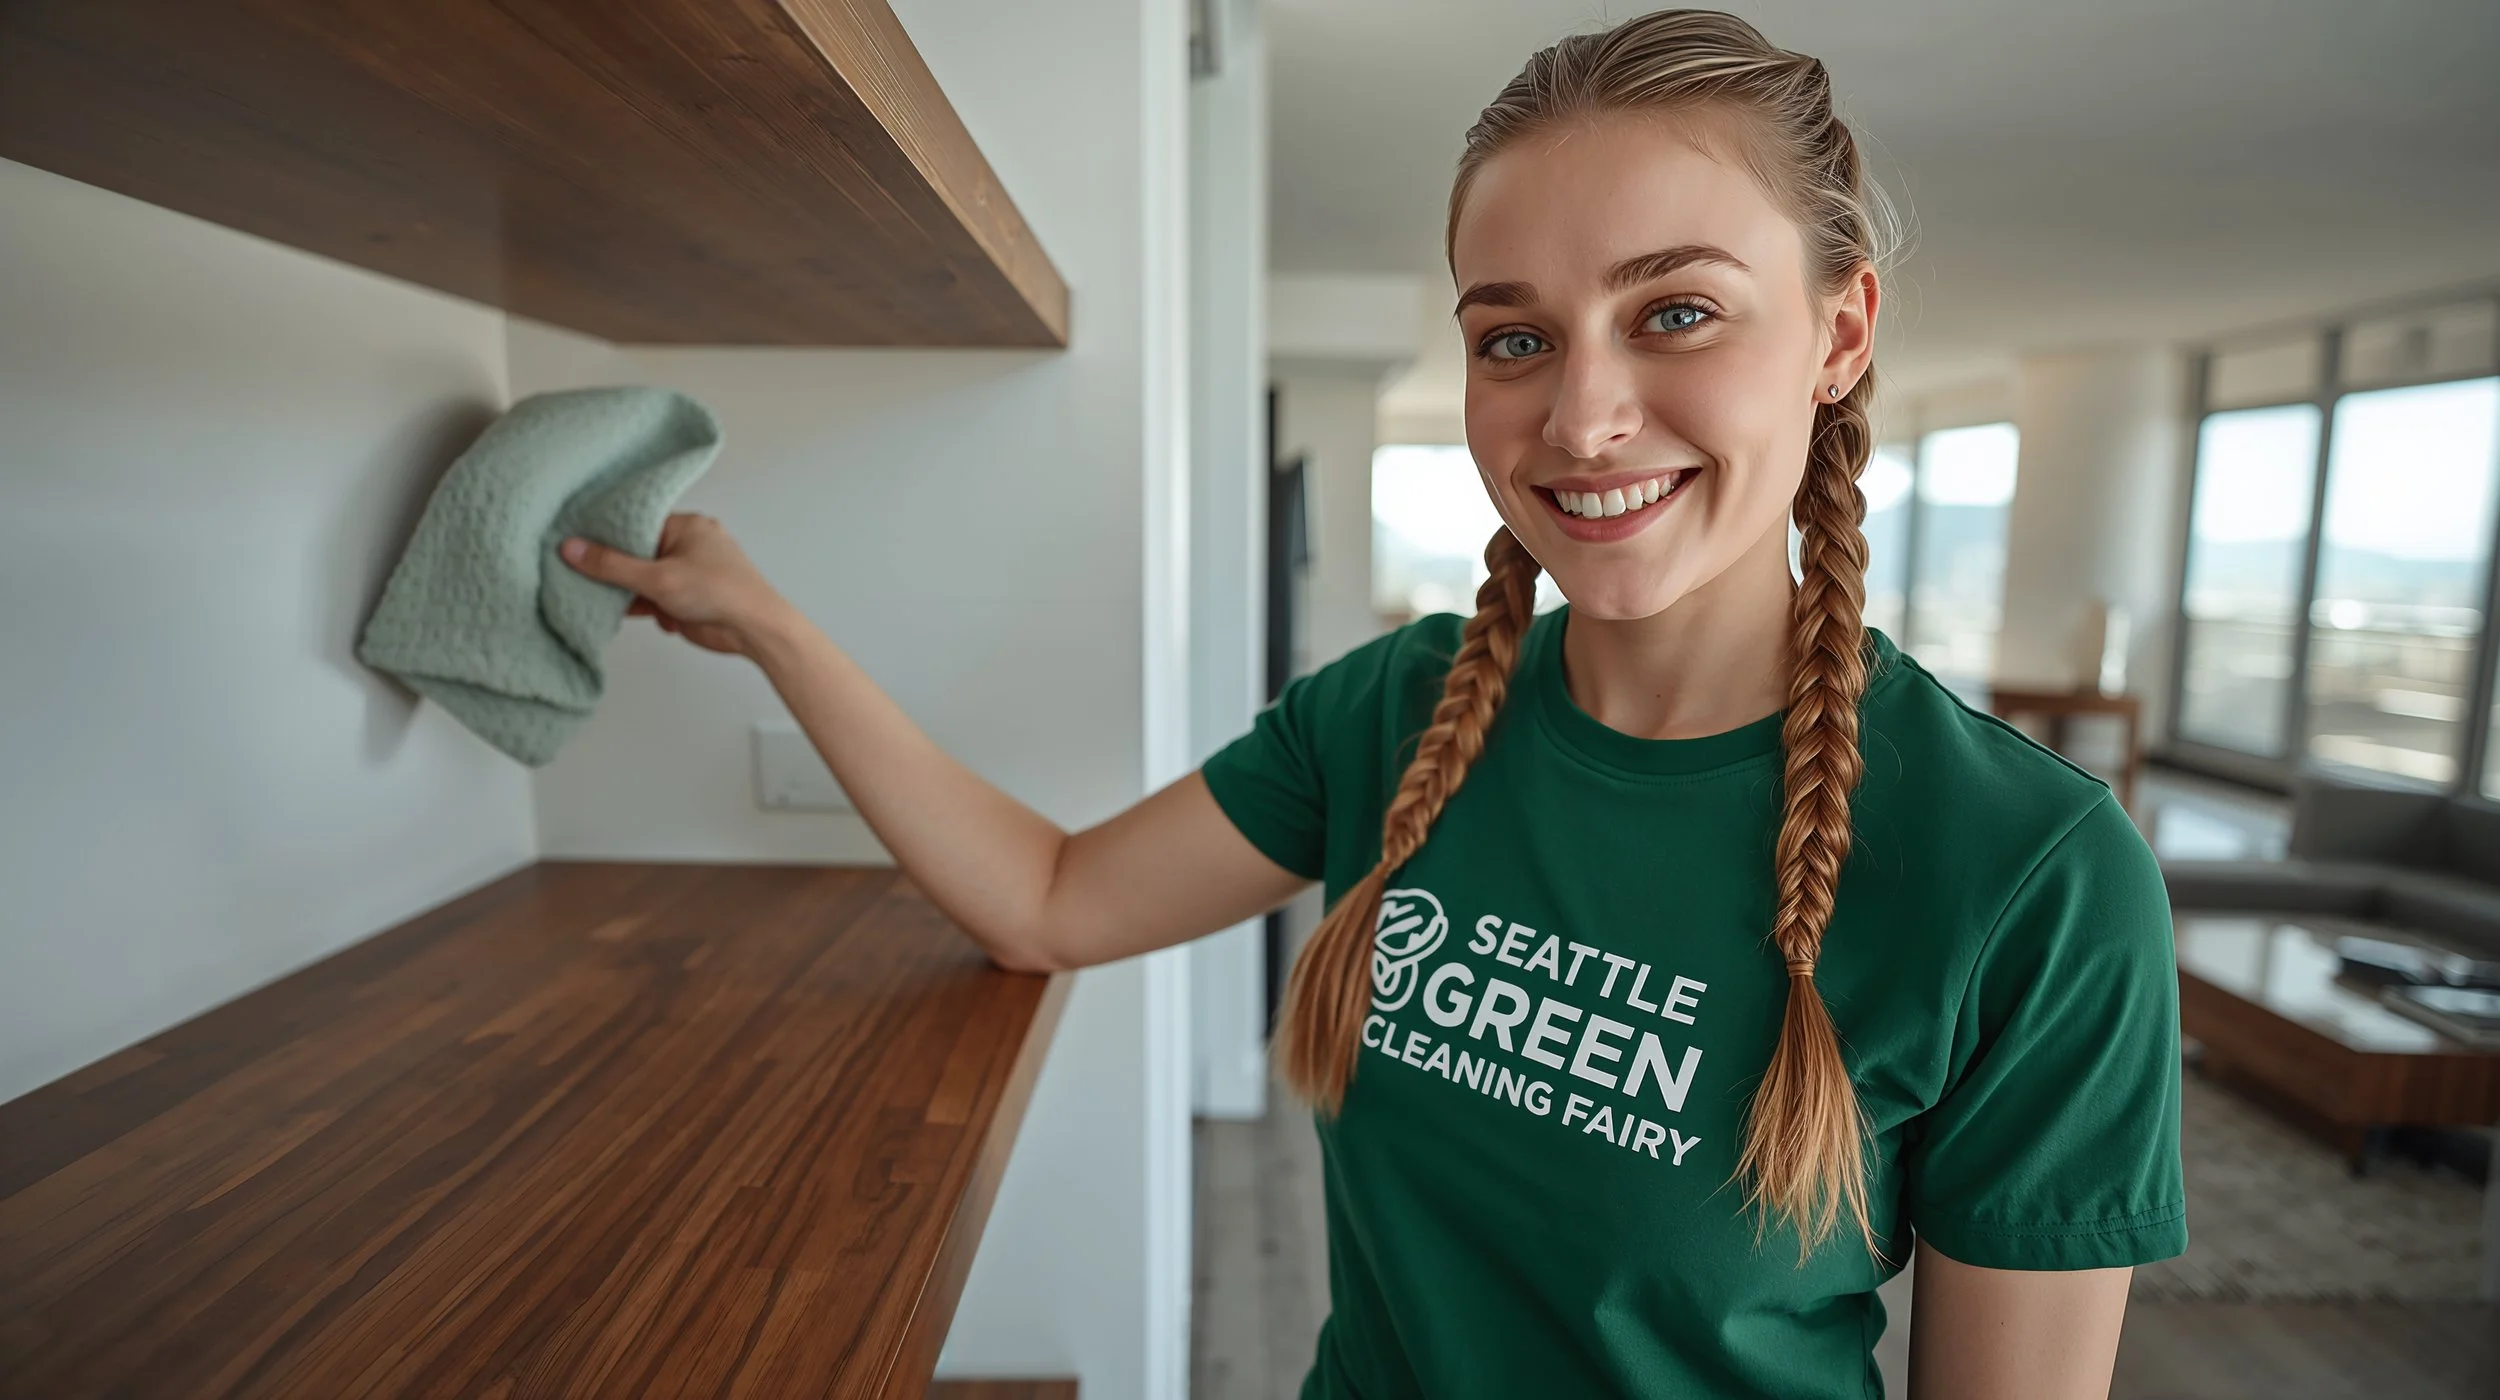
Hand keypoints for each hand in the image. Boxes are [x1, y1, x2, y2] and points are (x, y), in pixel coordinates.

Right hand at [558, 513, 789, 657]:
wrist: (755, 630)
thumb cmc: (719, 592)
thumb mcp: (658, 578)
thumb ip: (612, 565)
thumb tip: (571, 548)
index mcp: (686, 526)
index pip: (635, 524)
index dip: (606, 536)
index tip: (576, 545)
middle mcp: (689, 545)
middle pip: (638, 554)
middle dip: (616, 570)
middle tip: (581, 576)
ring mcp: (689, 573)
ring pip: (645, 579)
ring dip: (630, 594)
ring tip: (602, 601)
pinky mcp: (689, 599)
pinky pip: (657, 599)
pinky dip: (647, 608)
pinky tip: (638, 616)